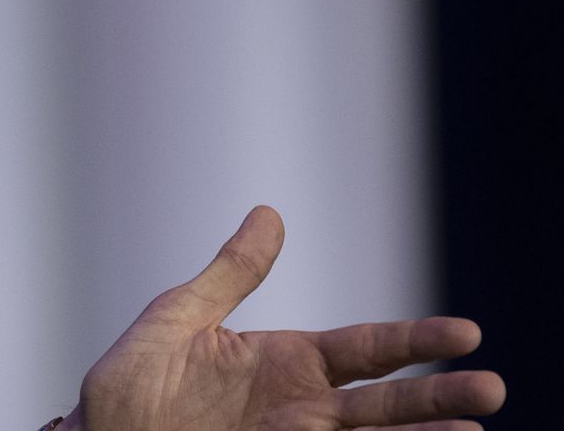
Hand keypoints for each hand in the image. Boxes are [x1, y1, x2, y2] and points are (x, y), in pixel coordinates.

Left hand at [60, 206, 504, 430]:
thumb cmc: (127, 390)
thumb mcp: (175, 320)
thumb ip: (229, 275)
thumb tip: (271, 213)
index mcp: (282, 362)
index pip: (365, 349)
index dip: (414, 342)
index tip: (466, 335)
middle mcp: (299, 408)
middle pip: (384, 402)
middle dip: (437, 396)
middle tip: (492, 388)